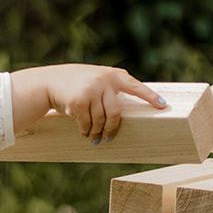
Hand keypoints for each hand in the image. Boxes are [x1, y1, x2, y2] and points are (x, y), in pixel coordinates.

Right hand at [9, 64, 166, 140]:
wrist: (48, 82)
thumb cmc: (76, 83)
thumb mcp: (95, 79)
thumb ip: (110, 89)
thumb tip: (123, 112)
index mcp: (112, 75)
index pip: (136, 86)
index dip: (150, 96)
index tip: (163, 105)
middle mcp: (103, 81)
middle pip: (116, 113)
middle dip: (113, 128)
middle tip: (110, 137)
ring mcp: (91, 91)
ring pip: (101, 121)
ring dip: (98, 132)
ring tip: (94, 137)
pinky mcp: (78, 102)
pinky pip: (87, 124)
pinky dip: (86, 131)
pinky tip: (83, 133)